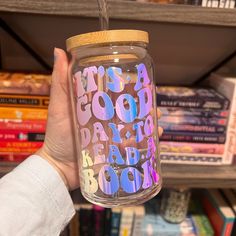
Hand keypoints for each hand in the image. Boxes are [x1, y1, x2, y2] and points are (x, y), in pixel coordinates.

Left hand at [37, 48, 162, 190]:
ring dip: (148, 124)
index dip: (130, 88)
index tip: (142, 82)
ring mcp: (112, 136)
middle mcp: (106, 120)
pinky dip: (144, 142)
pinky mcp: (114, 151)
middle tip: (154, 105)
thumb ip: (60, 82)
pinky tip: (153, 138)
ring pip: (134, 127)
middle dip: (144, 107)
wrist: (59, 166)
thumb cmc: (57, 135)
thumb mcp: (59, 106)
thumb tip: (60, 51)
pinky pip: (132, 145)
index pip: (115, 95)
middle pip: (129, 111)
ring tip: (158, 121)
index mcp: (96, 108)